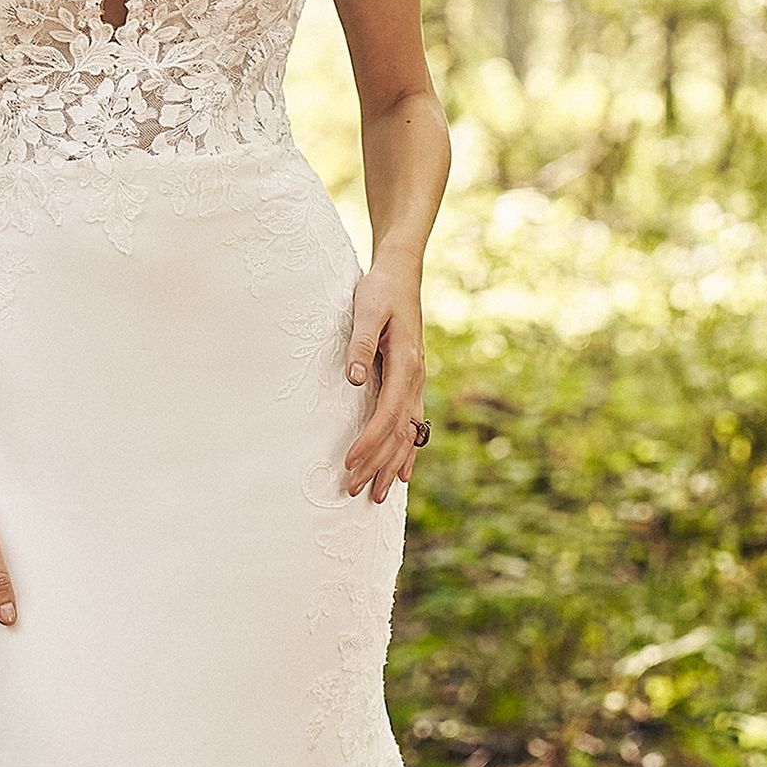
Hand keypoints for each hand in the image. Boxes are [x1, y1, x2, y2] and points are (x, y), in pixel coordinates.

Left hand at [343, 253, 426, 503]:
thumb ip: (361, 345)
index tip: (349, 463)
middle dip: (378, 465)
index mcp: (406, 364)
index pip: (387, 415)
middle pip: (399, 434)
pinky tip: (404, 473)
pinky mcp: (411, 382)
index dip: (369, 442)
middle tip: (355, 491)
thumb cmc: (380, 289)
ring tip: (379, 494)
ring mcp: (416, 383)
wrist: (401, 272)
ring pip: (407, 435)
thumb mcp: (367, 310)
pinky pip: (412, 425)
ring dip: (393, 465)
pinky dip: (407, 451)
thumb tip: (354, 380)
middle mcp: (416, 379)